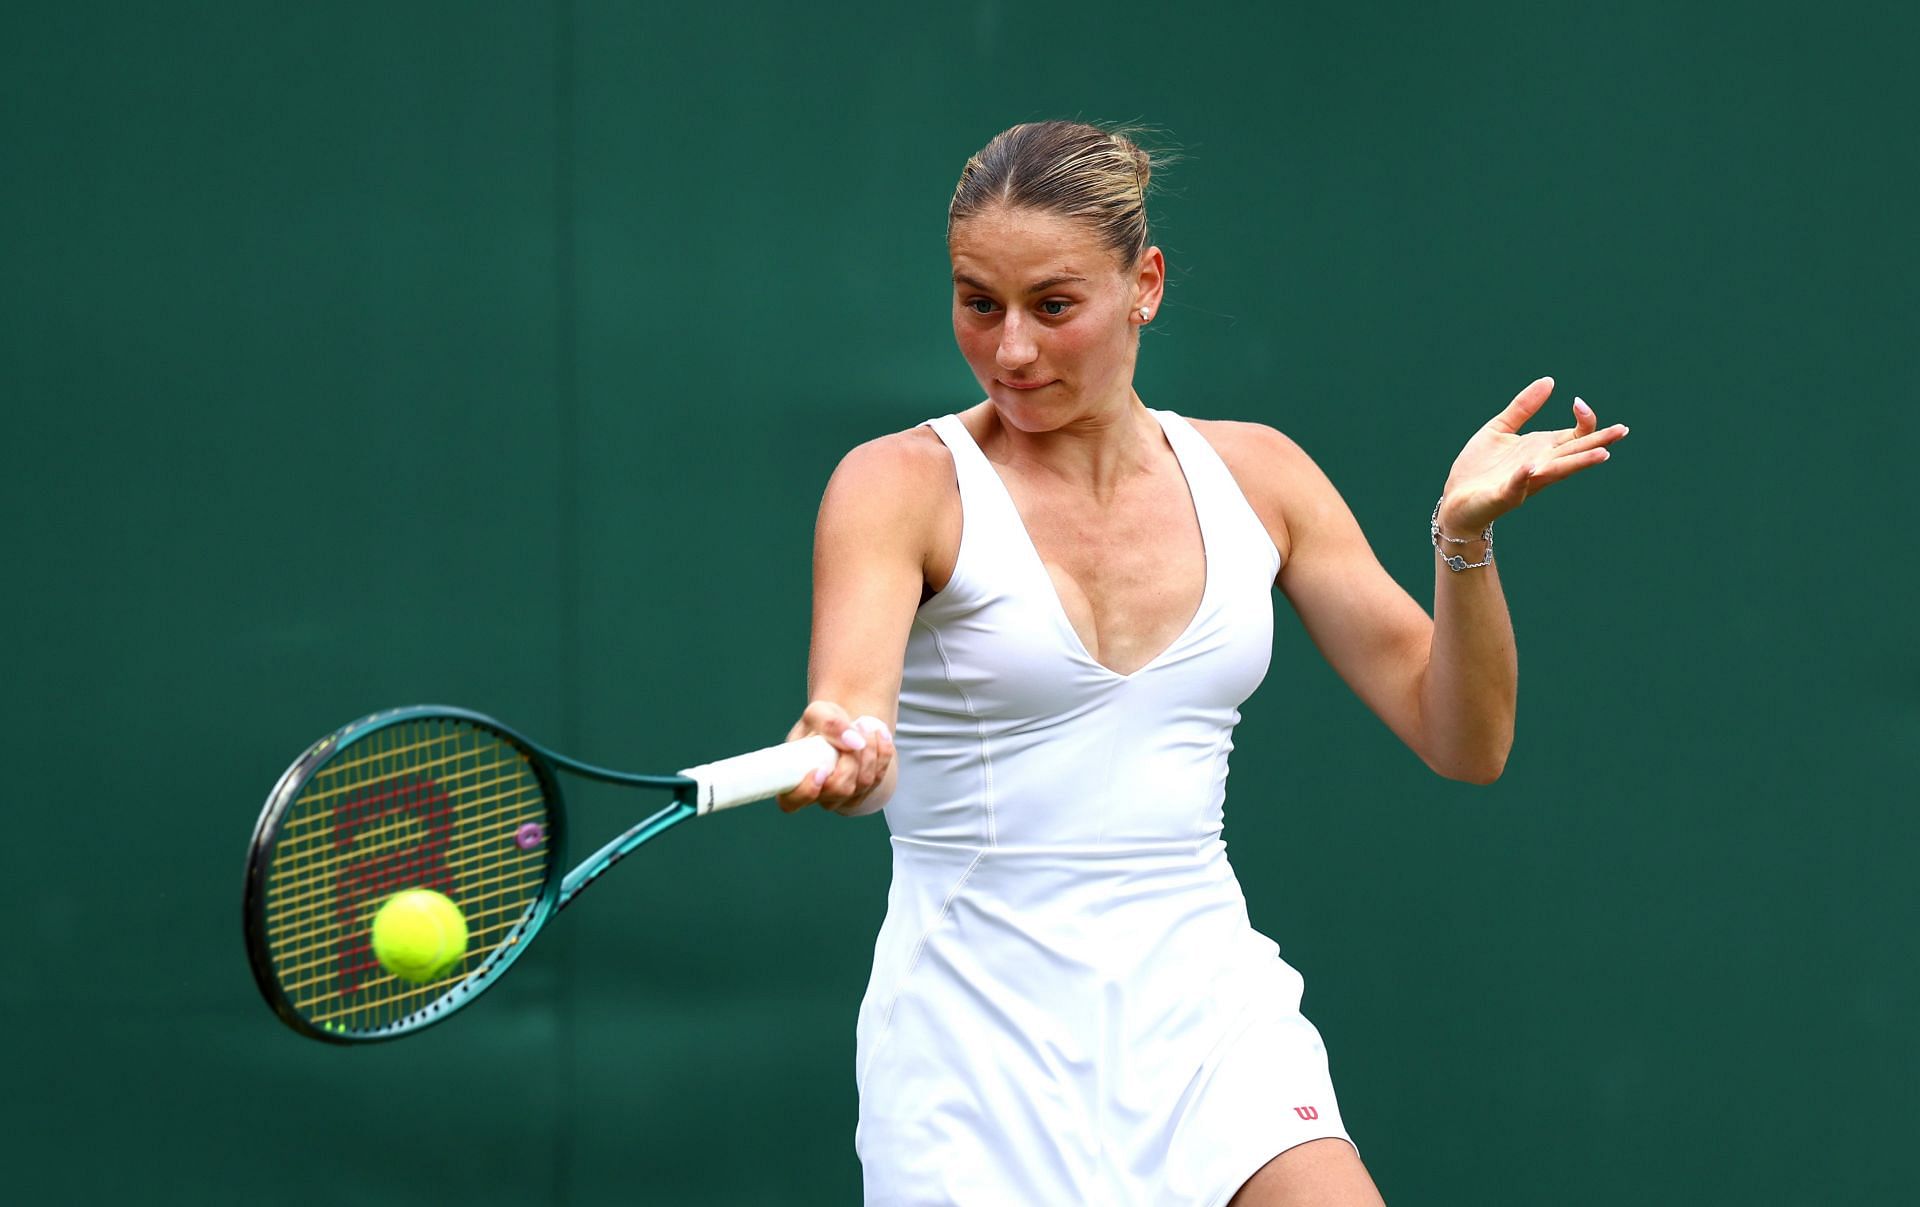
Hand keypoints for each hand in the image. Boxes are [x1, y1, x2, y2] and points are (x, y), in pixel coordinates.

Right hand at [775, 701, 894, 814]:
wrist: (842, 727)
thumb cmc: (822, 723)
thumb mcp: (819, 713)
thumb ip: (829, 724)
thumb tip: (854, 742)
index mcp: (793, 779)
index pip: (791, 802)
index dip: (806, 792)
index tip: (821, 770)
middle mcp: (817, 795)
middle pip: (839, 790)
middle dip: (852, 759)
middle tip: (854, 730)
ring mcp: (842, 798)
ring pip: (863, 783)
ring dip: (869, 750)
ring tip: (865, 726)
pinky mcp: (864, 793)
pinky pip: (879, 778)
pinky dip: (883, 752)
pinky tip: (879, 734)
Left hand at [1437, 377, 1628, 533]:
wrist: (1456, 498)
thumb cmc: (1480, 467)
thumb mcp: (1500, 428)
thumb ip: (1523, 407)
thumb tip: (1550, 380)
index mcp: (1542, 449)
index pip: (1576, 435)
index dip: (1584, 419)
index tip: (1578, 402)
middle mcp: (1541, 464)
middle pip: (1576, 452)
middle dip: (1599, 442)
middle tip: (1622, 430)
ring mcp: (1525, 480)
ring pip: (1558, 470)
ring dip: (1579, 462)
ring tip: (1602, 455)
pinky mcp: (1504, 494)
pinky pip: (1517, 485)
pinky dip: (1525, 476)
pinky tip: (1533, 467)